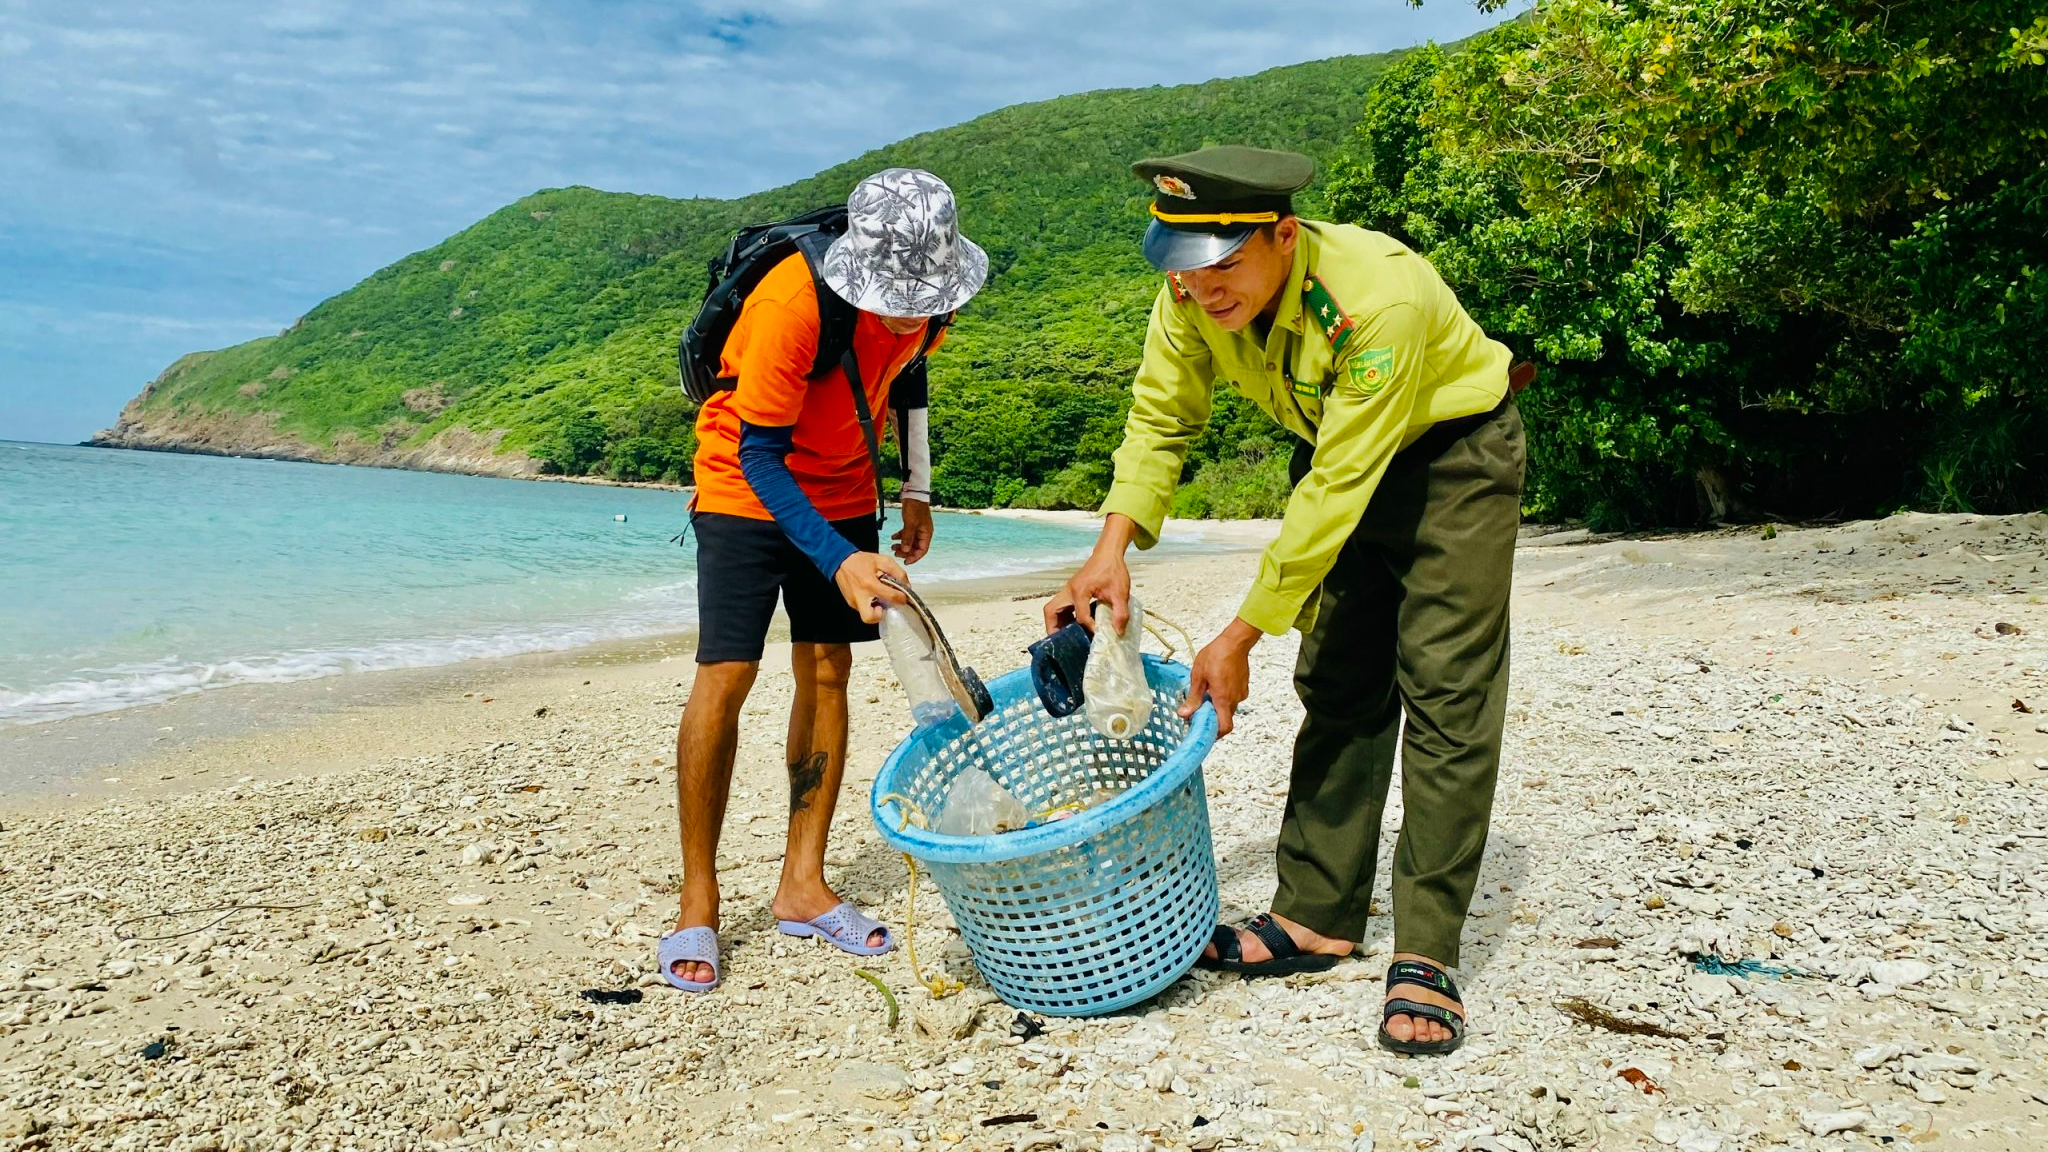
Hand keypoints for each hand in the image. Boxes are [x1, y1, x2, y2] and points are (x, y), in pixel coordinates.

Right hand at [835, 552, 909, 622]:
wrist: (841, 561)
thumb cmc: (862, 561)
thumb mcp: (883, 560)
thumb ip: (898, 572)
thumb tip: (907, 586)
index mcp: (870, 584)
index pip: (891, 597)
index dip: (901, 598)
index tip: (903, 597)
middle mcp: (860, 596)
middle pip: (870, 617)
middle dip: (881, 615)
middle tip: (886, 606)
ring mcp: (854, 601)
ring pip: (866, 616)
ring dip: (875, 611)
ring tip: (879, 601)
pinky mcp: (850, 603)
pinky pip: (863, 609)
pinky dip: (870, 606)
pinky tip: (872, 597)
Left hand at [892, 499, 933, 563]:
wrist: (913, 493)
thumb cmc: (914, 507)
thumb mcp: (910, 523)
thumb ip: (908, 538)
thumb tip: (905, 551)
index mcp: (926, 533)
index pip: (922, 550)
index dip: (914, 557)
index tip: (905, 562)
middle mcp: (923, 532)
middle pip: (915, 547)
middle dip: (906, 552)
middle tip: (895, 553)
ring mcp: (918, 528)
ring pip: (910, 541)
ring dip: (902, 545)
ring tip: (892, 546)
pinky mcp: (912, 524)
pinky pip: (906, 534)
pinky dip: (900, 537)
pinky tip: (893, 537)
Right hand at [1044, 514, 1136, 635]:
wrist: (1109, 554)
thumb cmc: (1113, 570)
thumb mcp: (1120, 593)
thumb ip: (1120, 613)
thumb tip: (1118, 632)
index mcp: (1080, 590)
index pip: (1080, 616)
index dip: (1089, 628)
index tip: (1099, 634)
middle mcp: (1069, 591)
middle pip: (1051, 611)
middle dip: (1054, 628)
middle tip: (1062, 643)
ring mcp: (1067, 591)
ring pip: (1053, 610)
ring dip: (1056, 624)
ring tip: (1066, 639)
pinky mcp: (1070, 592)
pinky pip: (1060, 608)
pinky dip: (1062, 619)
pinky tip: (1074, 627)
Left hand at [1181, 618, 1261, 736]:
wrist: (1235, 641)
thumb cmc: (1217, 654)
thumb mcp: (1198, 676)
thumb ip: (1193, 698)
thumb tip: (1184, 714)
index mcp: (1223, 698)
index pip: (1224, 727)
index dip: (1216, 734)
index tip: (1204, 732)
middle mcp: (1235, 699)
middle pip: (1225, 718)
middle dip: (1213, 718)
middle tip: (1200, 711)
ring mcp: (1241, 693)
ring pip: (1229, 708)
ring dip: (1218, 706)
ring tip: (1207, 693)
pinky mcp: (1244, 686)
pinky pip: (1234, 698)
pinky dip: (1225, 698)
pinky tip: (1216, 685)